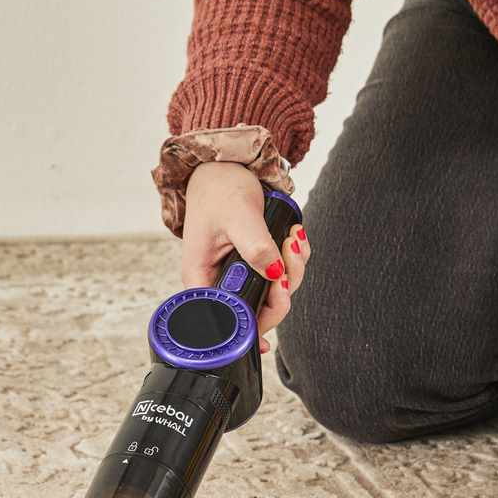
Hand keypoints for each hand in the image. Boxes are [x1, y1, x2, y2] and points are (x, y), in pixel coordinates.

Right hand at [181, 162, 308, 353]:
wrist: (225, 167)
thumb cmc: (219, 189)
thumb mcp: (238, 216)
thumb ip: (256, 247)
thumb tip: (275, 274)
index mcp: (203, 278)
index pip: (223, 320)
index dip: (248, 330)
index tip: (269, 319)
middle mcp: (219, 281)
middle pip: (254, 311)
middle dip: (279, 293)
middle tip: (288, 263)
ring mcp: (239, 274)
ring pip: (273, 293)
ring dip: (292, 270)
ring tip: (292, 239)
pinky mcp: (256, 264)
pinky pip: (282, 275)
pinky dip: (294, 259)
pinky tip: (293, 238)